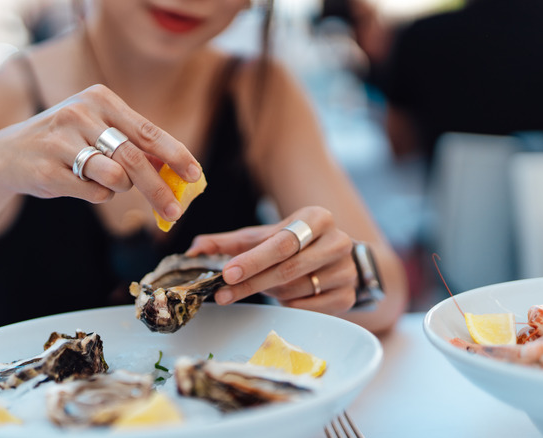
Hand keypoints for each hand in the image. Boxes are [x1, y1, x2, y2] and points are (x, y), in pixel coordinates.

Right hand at [0, 84, 200, 220]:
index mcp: (99, 99)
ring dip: (119, 188)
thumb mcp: (97, 130)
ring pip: (115, 178)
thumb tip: (176, 170)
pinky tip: (79, 183)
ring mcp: (61, 142)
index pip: (147, 130)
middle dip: (159, 189)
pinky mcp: (49, 170)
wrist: (7, 155)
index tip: (195, 174)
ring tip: (103, 180)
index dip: (175, 155)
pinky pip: (93, 193)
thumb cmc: (65, 143)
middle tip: (175, 212)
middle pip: (134, 159)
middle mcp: (80, 114)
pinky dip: (96, 195)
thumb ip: (134, 144)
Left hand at [185, 206, 357, 314]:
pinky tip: (282, 294)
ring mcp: (346, 271)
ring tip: (260, 285)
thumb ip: (229, 243)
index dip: (252, 260)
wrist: (336, 258)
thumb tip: (193, 250)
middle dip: (251, 282)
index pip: (281, 242)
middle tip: (223, 293)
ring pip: (295, 289)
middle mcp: (338, 241)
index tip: (226, 273)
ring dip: (269, 291)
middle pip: (288, 268)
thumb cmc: (293, 244)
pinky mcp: (348, 296)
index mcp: (317, 218)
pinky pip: (307, 307)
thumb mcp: (263, 237)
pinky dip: (287, 303)